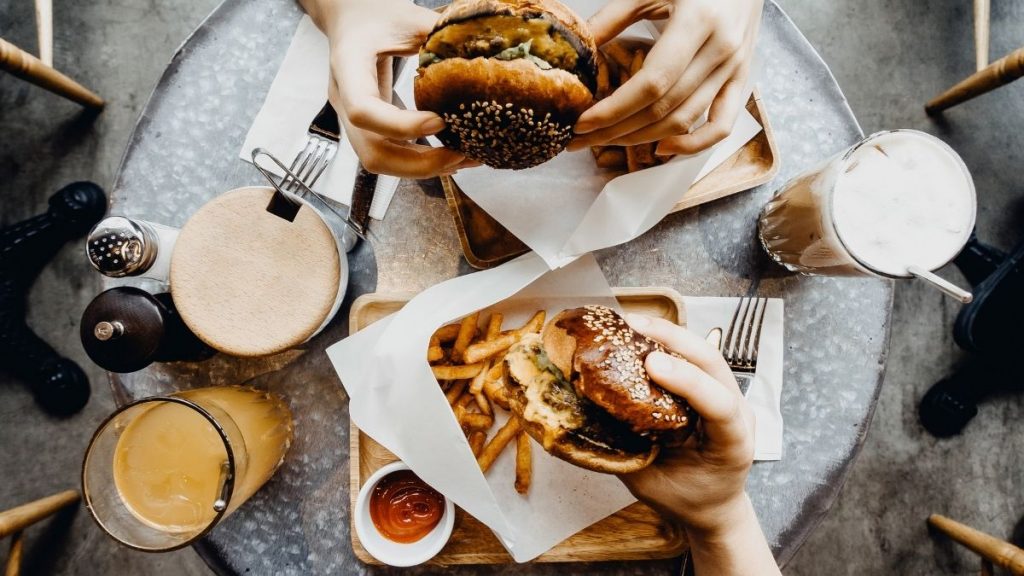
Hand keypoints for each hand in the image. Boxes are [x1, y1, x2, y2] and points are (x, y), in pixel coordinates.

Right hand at [301, 0, 472, 177]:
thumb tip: (485, 49)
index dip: (402, 126)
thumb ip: (438, 35)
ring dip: (422, 168)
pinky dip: (419, 161)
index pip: (363, 111)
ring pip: (380, 161)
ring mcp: (353, 118)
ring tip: (462, 159)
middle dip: (418, 164)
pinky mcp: (368, 126)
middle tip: (460, 155)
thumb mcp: (407, 16)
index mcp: (348, 68)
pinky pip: (389, 153)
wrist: (349, 16)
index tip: (441, 122)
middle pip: (372, 152)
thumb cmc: (374, 13)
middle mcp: (344, 100)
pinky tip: (450, 155)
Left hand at [571, 0, 762, 155]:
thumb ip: (613, 17)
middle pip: (664, 108)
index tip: (582, 123)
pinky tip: (662, 148)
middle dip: (616, 130)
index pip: (652, 83)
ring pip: (684, 121)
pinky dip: (693, 144)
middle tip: (580, 140)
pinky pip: (721, 125)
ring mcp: (735, 68)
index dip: (614, 109)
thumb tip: (578, 49)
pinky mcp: (741, 79)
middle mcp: (721, 50)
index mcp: (698, 22)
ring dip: (641, 139)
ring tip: (606, 142)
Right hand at [622, 314, 778, 574]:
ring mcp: (729, 396)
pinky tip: (641, 335)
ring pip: (706, 354)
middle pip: (715, 364)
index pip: (720, 405)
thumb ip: (627, 453)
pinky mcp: (714, 388)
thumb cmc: (685, 499)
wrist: (714, 505)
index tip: (652, 363)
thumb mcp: (652, 486)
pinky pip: (695, 359)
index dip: (688, 381)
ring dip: (670, 334)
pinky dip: (668, 343)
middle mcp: (739, 413)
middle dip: (675, 339)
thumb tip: (589, 420)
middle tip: (633, 326)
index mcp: (733, 445)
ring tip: (632, 323)